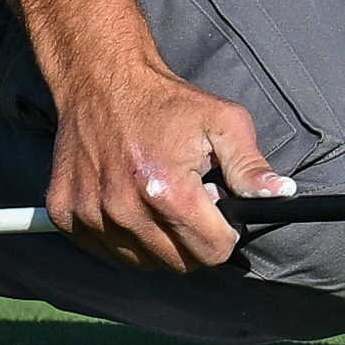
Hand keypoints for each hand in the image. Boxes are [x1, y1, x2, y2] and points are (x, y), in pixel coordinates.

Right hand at [45, 51, 291, 271]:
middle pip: (178, 263)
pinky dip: (123, 237)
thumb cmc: (167, 102)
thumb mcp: (222, 122)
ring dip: (157, 240)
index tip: (220, 213)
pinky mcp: (64, 214)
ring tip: (159, 197)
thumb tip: (281, 196)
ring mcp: (89, 215)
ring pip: (141, 262)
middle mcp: (123, 209)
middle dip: (193, 239)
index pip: (210, 251)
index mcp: (166, 190)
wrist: (102, 81)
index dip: (224, 235)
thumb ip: (250, 166)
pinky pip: (105, 251)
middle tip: (189, 200)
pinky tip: (130, 201)